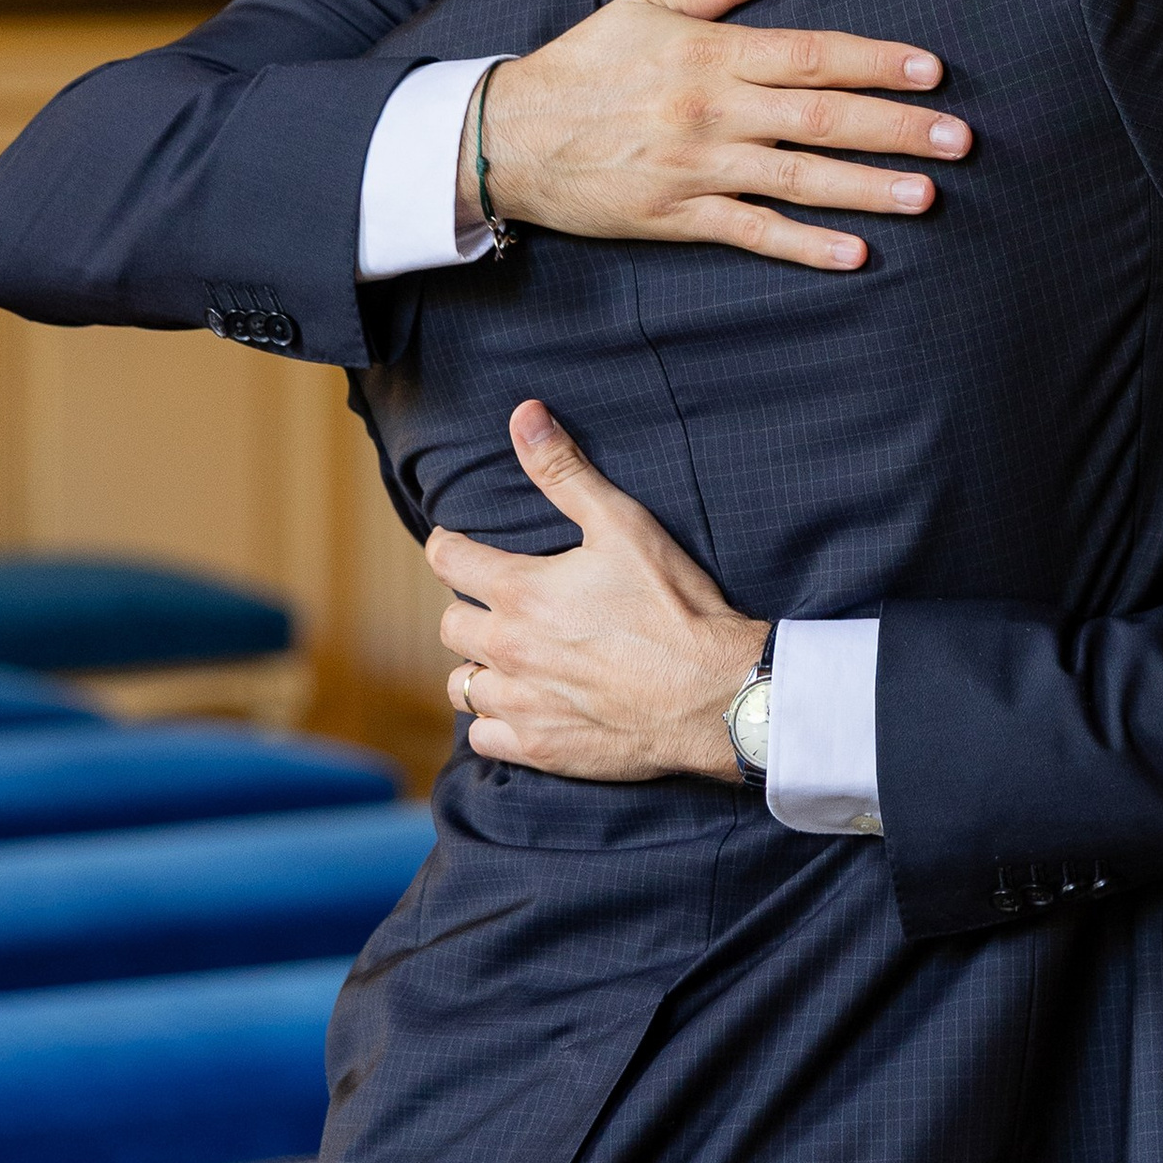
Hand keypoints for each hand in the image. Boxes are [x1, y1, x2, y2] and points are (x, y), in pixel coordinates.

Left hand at [431, 402, 762, 781]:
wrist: (714, 693)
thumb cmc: (674, 606)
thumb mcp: (623, 525)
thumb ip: (565, 471)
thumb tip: (524, 414)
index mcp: (521, 592)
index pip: (448, 560)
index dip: (449, 545)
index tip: (458, 546)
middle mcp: (508, 649)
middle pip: (451, 625)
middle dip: (470, 609)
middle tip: (502, 606)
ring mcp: (520, 704)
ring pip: (462, 685)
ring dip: (479, 668)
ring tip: (510, 659)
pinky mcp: (539, 747)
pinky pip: (483, 738)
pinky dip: (494, 723)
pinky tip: (522, 707)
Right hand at [480, 0, 970, 269]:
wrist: (508, 135)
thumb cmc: (583, 63)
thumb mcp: (646, 3)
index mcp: (711, 53)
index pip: (812, 55)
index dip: (877, 62)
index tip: (932, 71)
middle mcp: (712, 110)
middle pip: (821, 118)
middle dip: (896, 128)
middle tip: (960, 139)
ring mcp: (697, 167)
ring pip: (798, 179)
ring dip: (868, 188)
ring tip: (928, 195)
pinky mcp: (677, 216)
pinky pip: (752, 232)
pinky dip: (804, 245)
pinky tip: (856, 254)